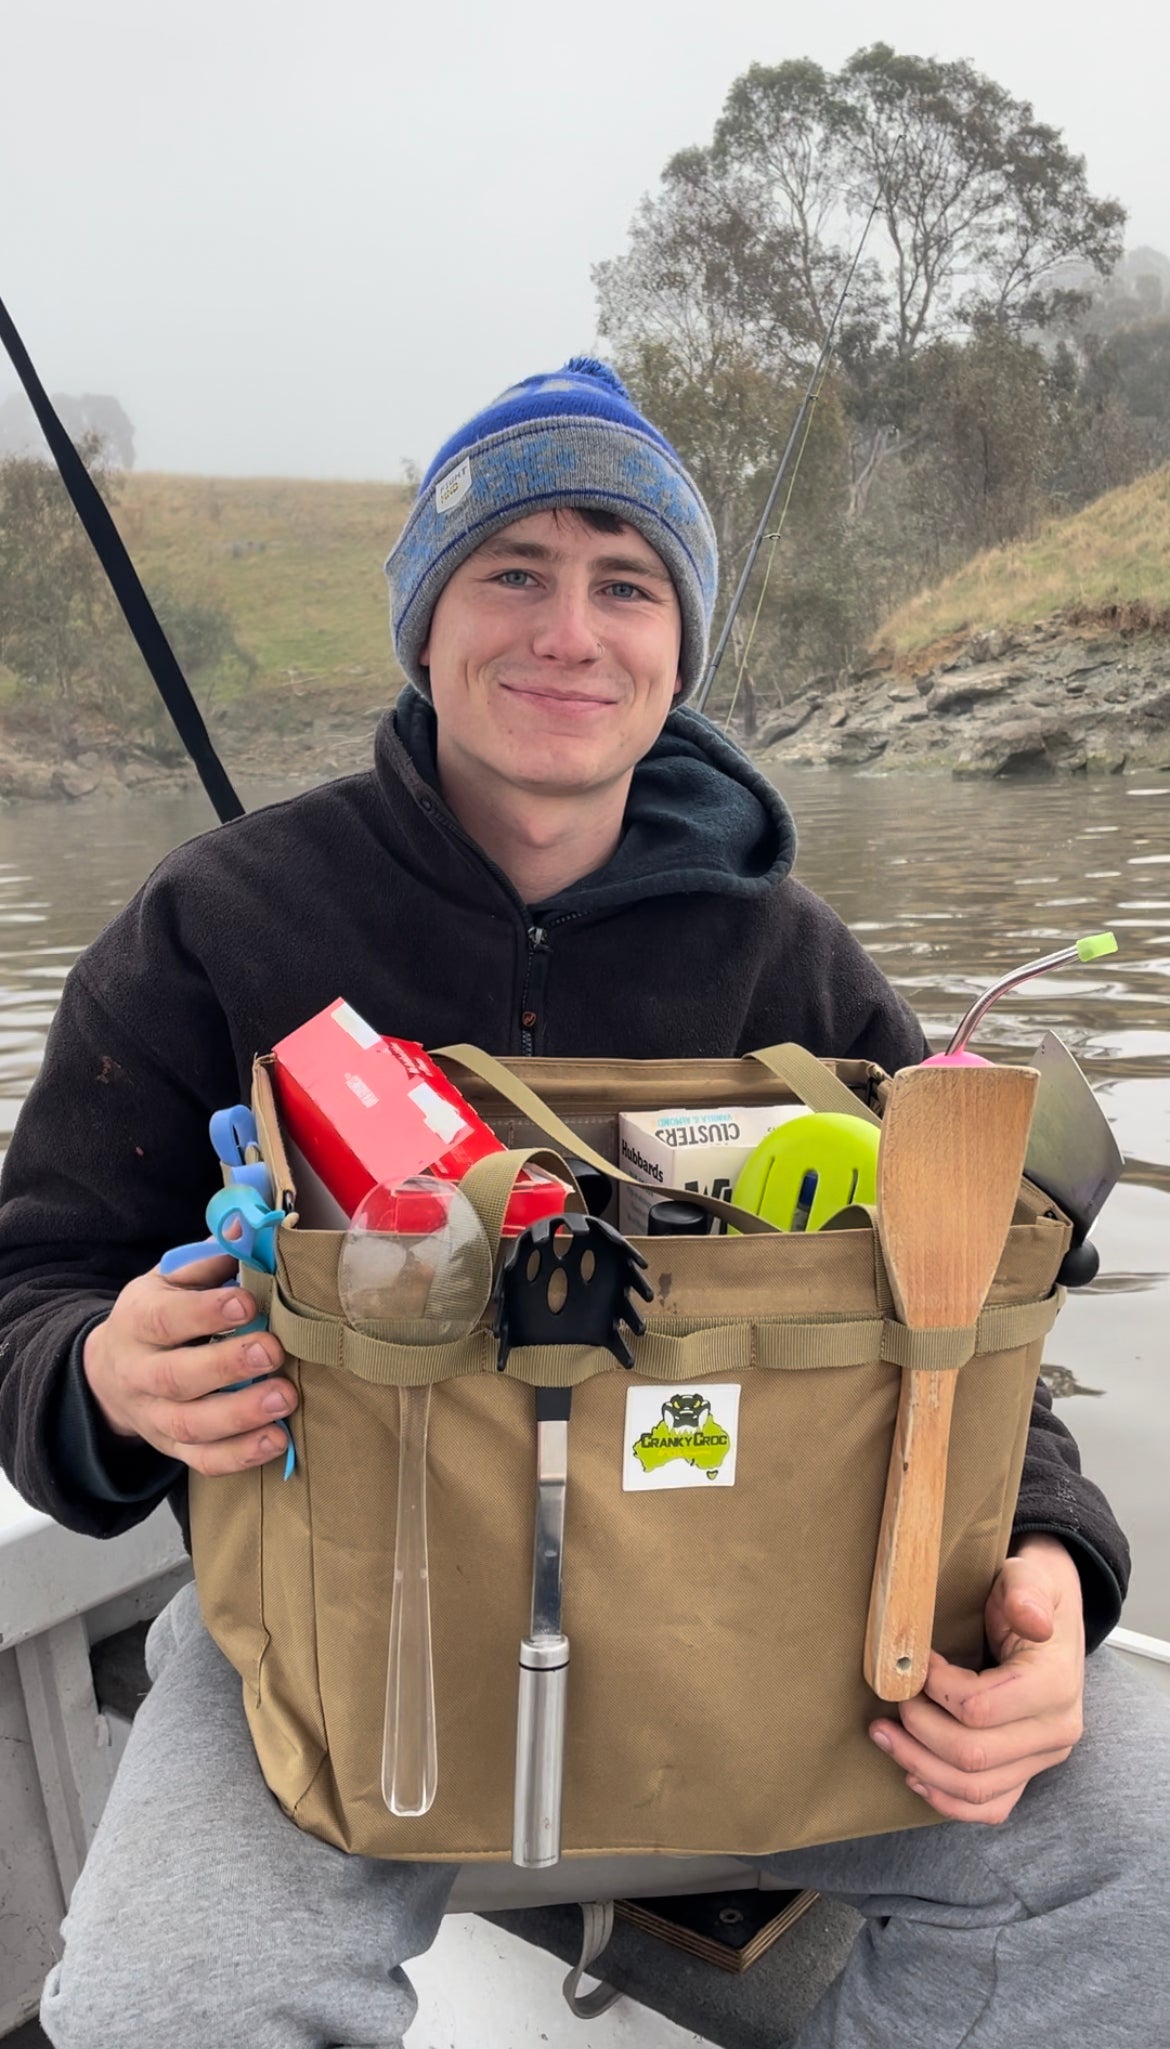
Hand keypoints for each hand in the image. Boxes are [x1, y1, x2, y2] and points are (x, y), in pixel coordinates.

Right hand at [83, 1251, 296, 1475]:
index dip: (205, 1313)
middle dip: (227, 1366)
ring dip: (241, 1416)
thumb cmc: (159, 1315)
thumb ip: (210, 1258)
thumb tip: (248, 1226)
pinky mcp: (173, 1447)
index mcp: (137, 1322)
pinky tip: (276, 1441)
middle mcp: (139, 1374)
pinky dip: (240, 1455)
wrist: (112, 1372)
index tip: (248, 1302)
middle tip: (273, 1351)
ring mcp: (154, 1416)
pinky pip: (203, 1460)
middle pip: (177, 1378)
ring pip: (191, 1425)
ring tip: (285, 1399)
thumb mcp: (170, 1279)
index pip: (165, 1319)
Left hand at [869, 1534, 1085, 1823]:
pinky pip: (990, 1807)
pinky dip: (947, 1799)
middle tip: (889, 1703)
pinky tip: (913, 1773)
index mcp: (1056, 1685)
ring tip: (883, 1735)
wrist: (1050, 1614)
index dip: (934, 1688)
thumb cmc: (1030, 1593)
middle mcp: (1056, 1731)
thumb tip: (1032, 1622)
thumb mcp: (1029, 1575)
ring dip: (920, 1766)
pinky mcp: (1027, 1771)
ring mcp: (1043, 1757)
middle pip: (973, 1755)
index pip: (980, 1708)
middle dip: (918, 1730)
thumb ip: (1027, 1593)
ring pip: (976, 1788)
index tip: (915, 1661)